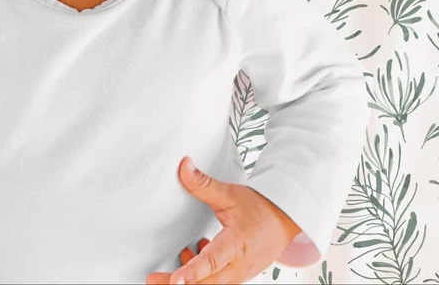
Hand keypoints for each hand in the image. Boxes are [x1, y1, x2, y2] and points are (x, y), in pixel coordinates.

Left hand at [145, 157, 301, 284]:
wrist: (285, 219)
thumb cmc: (260, 208)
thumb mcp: (230, 194)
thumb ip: (204, 184)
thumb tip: (184, 166)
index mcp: (237, 244)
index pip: (212, 261)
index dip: (193, 271)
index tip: (176, 280)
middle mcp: (238, 266)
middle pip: (207, 283)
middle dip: (180, 284)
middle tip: (153, 280)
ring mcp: (238, 274)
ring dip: (189, 282)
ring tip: (161, 276)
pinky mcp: (237, 275)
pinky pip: (216, 281)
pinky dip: (199, 276)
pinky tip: (188, 257)